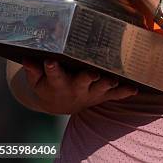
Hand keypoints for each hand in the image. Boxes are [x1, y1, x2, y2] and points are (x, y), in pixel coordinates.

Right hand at [22, 59, 137, 114]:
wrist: (62, 105)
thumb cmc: (50, 86)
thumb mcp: (38, 81)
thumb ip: (34, 70)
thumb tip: (28, 57)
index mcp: (58, 83)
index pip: (54, 75)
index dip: (52, 69)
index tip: (51, 60)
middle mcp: (76, 89)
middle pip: (82, 82)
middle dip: (87, 77)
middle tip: (92, 72)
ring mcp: (91, 93)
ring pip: (101, 89)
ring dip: (107, 84)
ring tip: (114, 79)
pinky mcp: (103, 95)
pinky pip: (115, 95)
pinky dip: (124, 92)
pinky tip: (134, 88)